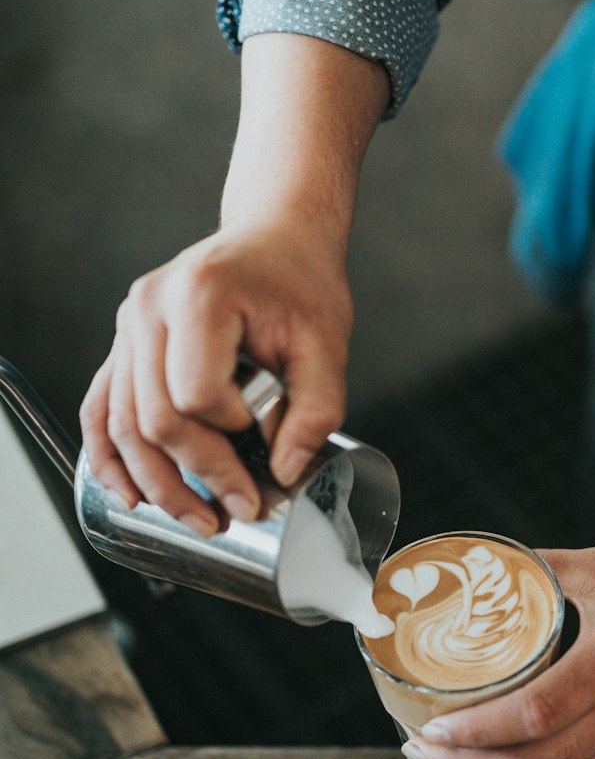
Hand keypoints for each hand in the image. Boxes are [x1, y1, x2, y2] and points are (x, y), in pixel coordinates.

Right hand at [80, 226, 353, 533]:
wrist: (276, 239)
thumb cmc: (300, 284)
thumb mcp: (327, 342)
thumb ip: (318, 408)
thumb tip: (284, 473)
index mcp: (200, 294)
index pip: (195, 393)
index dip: (230, 431)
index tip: (265, 436)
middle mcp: (150, 307)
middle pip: (152, 416)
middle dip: (194, 476)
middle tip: (237, 512)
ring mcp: (129, 324)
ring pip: (120, 421)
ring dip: (153, 482)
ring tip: (198, 520)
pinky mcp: (125, 343)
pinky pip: (102, 406)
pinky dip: (110, 456)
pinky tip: (129, 495)